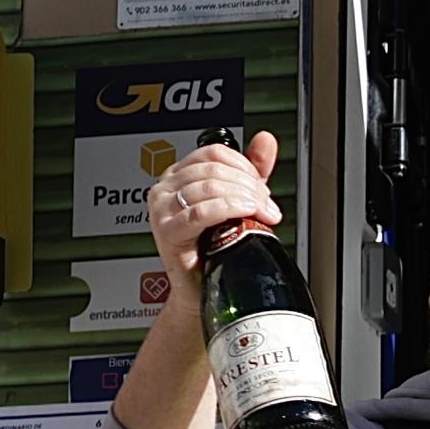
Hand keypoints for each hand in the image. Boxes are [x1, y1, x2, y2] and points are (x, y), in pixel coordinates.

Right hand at [145, 136, 282, 279]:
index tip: (261, 187)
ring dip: (244, 198)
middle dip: (249, 185)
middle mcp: (165, 188)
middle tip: (267, 205)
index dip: (244, 165)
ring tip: (261, 214)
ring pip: (209, 187)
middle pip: (213, 169)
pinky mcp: (167, 231)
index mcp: (178, 175)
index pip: (213, 152)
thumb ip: (250, 169)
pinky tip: (246, 213)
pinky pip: (201, 212)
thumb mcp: (236, 201)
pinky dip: (229, 209)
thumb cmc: (213, 248)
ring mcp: (162, 209)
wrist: (200, 289)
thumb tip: (266, 139)